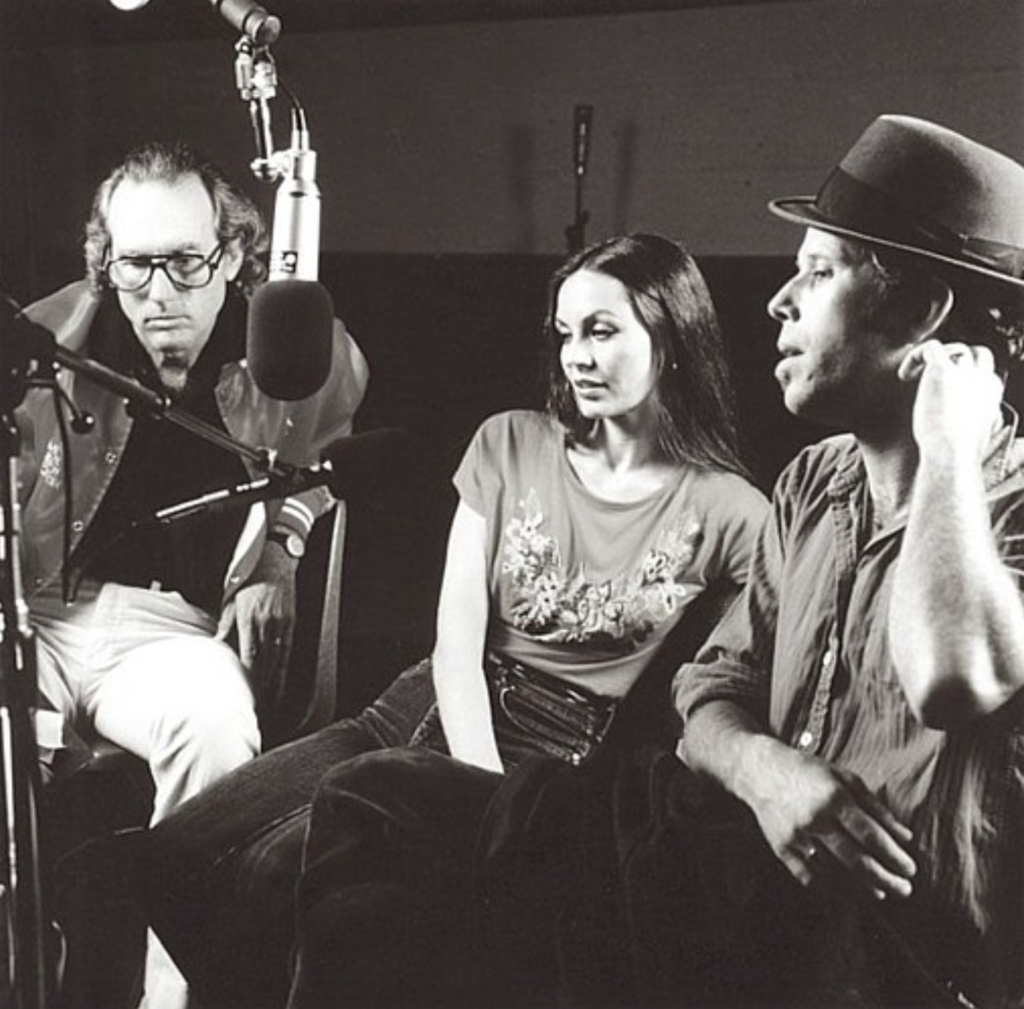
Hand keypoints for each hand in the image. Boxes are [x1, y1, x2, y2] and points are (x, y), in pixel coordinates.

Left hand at [217, 544, 297, 704]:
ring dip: (276, 680)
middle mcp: (268, 624)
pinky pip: (288, 648)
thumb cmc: (248, 579)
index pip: (251, 656)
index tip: (248, 693)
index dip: (250, 677)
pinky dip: (285, 664)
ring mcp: (282, 623)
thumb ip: (225, 626)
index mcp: (250, 620)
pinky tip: (283, 676)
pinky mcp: (291, 621)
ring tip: (273, 699)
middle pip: (268, 662)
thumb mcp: (230, 601)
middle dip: (264, 686)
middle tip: (261, 706)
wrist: (274, 561)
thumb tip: (217, 646)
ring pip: (280, 658)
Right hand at [747, 742, 916, 900]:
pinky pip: (810, 878)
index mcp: (834, 798)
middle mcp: (815, 819)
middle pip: (857, 862)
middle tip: (905, 890)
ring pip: (836, 874)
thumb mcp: (845, 778)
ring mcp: (797, 836)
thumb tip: (906, 837)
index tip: (911, 870)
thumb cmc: (808, 771)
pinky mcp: (781, 848)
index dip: (895, 858)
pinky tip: (849, 893)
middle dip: (887, 880)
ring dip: (863, 889)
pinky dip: (832, 890)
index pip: (872, 837)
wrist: (759, 770)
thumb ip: (877, 808)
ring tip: (881, 893)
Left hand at [898, 340, 1003, 462]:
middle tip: (932, 375)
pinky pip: (931, 347)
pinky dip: (915, 357)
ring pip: (956, 349)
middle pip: (979, 354)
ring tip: (912, 378)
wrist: (950, 452)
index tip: (946, 394)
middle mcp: (983, 380)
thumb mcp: (976, 440)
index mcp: (991, 396)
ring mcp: (964, 372)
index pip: (987, 376)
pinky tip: (903, 376)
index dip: (968, 379)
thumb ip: (979, 428)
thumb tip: (981, 435)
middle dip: (959, 359)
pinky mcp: (942, 370)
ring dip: (936, 359)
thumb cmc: (958, 454)